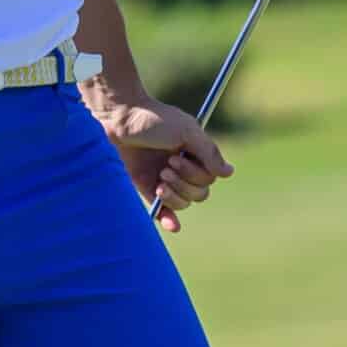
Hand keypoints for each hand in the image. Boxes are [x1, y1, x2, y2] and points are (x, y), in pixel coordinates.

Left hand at [94, 96, 232, 233]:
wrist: (117, 120)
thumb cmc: (153, 119)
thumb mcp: (186, 131)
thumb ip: (208, 152)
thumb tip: (229, 173)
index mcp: (195, 152)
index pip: (209, 178)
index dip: (196, 173)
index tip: (175, 157)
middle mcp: (183, 167)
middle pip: (199, 193)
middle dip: (184, 183)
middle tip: (165, 166)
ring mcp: (165, 179)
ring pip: (184, 203)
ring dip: (174, 195)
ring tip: (159, 179)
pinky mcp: (147, 188)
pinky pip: (164, 211)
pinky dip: (170, 219)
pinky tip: (174, 226)